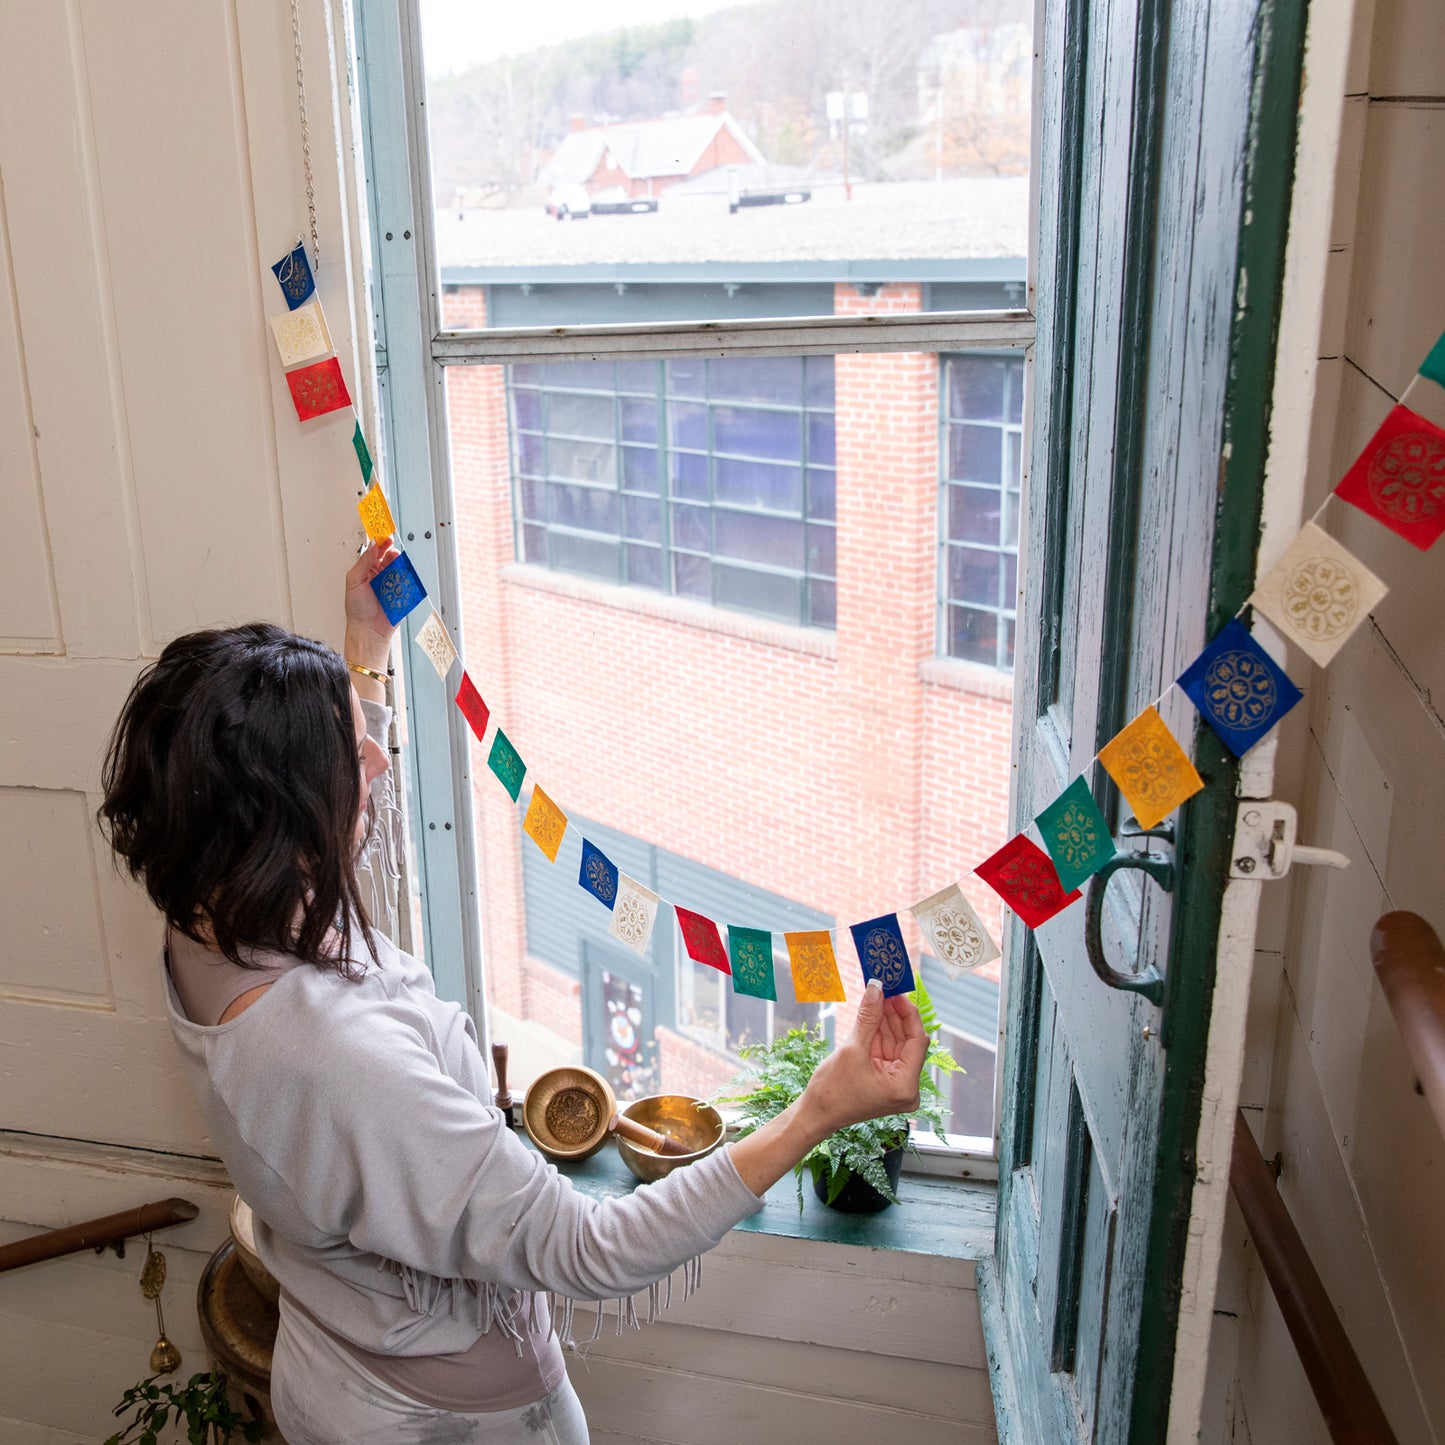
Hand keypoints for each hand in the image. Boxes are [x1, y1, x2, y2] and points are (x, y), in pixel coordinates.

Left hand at [345, 538, 400, 671]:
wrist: (368, 630)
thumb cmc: (357, 609)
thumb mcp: (354, 580)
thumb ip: (364, 561)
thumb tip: (372, 545)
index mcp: (367, 570)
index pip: (375, 551)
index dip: (380, 542)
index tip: (384, 535)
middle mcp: (380, 575)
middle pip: (389, 557)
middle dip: (391, 552)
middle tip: (392, 551)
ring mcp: (392, 584)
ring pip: (400, 568)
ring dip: (399, 565)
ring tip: (396, 565)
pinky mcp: (402, 593)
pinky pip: (408, 582)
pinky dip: (407, 579)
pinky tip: (402, 579)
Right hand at [804, 982, 926, 1133]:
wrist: (815, 1115)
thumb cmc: (832, 1092)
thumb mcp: (852, 1049)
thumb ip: (868, 1017)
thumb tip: (876, 988)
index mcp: (905, 1085)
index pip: (917, 1041)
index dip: (908, 1014)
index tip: (897, 992)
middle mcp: (907, 1087)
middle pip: (907, 1041)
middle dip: (895, 1015)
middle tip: (885, 990)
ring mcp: (896, 1084)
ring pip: (897, 1044)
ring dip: (886, 1021)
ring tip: (878, 997)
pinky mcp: (886, 1081)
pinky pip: (887, 1051)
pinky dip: (879, 1033)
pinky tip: (874, 1014)